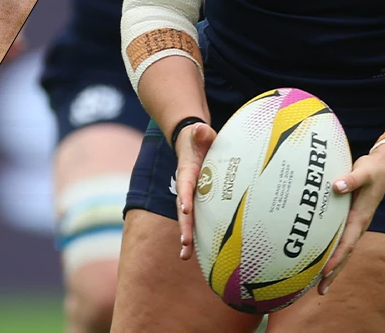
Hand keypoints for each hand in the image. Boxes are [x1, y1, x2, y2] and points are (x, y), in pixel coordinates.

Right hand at [175, 121, 216, 260]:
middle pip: (183, 208)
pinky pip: (197, 218)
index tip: (186, 209)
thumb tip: (201, 129)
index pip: (186, 185)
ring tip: (185, 256)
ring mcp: (192, 194)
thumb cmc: (198, 137)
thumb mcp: (199, 132)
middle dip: (184, 226)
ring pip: (187, 218)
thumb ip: (201, 132)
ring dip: (186, 236)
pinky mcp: (198, 199)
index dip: (185, 197)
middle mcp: (187, 186)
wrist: (190, 141)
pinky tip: (200, 252)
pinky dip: (196, 234)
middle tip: (185, 245)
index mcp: (188, 170)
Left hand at [318, 142, 384, 294]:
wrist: (383, 168)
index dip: (336, 258)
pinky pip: (340, 239)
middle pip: (344, 254)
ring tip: (319, 283)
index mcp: (361, 218)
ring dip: (332, 266)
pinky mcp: (350, 218)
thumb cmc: (372, 170)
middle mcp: (358, 225)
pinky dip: (332, 251)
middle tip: (320, 289)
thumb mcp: (363, 172)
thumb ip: (351, 179)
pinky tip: (321, 257)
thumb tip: (336, 186)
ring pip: (343, 249)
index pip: (347, 243)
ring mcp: (354, 223)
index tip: (325, 270)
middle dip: (333, 272)